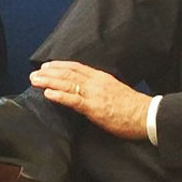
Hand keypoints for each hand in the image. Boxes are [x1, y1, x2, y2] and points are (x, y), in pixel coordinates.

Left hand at [31, 61, 151, 140]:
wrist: (146, 115)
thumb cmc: (132, 107)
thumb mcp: (114, 90)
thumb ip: (100, 88)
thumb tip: (87, 90)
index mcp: (100, 77)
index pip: (76, 67)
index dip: (59, 66)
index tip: (47, 66)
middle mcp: (95, 82)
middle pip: (67, 73)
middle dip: (49, 72)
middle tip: (34, 73)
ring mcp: (94, 94)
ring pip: (67, 84)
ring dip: (48, 82)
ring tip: (35, 80)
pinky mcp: (94, 107)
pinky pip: (73, 100)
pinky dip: (59, 95)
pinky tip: (47, 94)